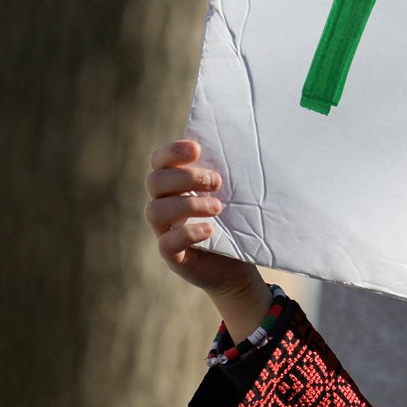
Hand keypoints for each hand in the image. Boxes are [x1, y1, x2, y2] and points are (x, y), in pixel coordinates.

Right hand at [145, 140, 269, 338]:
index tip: (196, 149)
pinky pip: (166, 243)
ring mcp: (165, 231)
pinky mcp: (172, 255)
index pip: (160, 161)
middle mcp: (164, 205)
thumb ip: (230, 172)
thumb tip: (250, 142)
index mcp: (176, 185)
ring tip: (218, 208)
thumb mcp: (235, 194)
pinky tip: (210, 230)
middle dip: (185, 177)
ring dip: (188, 204)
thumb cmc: (237, 221)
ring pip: (155, 210)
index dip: (171, 151)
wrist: (240, 264)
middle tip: (217, 182)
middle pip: (155, 181)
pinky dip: (187, 233)